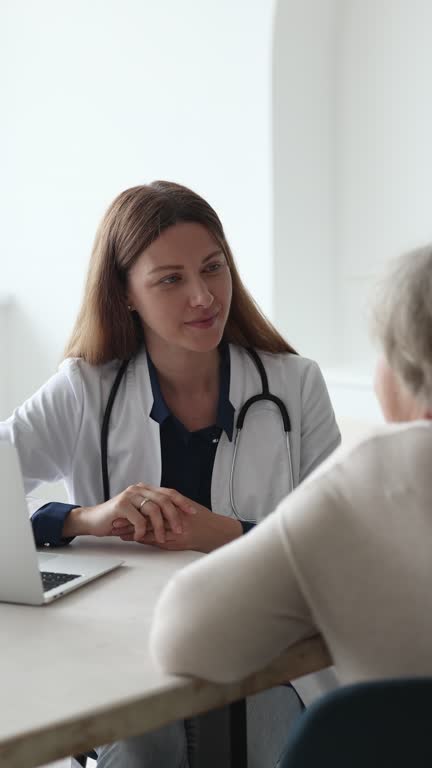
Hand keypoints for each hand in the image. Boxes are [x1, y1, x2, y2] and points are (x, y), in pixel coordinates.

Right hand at [63, 483, 195, 543]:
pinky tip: (140, 537)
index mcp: (145, 489)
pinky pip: (139, 519)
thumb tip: (175, 520)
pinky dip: (142, 530)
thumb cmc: (117, 519)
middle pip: (164, 499)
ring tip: (160, 539)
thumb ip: (153, 513)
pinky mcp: (121, 505)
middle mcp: (139, 489)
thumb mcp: (138, 515)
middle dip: (174, 516)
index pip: (169, 493)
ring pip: (153, 509)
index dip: (182, 502)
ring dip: (159, 527)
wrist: (93, 521)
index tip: (193, 512)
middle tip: (179, 530)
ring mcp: (130, 495)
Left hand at [117, 499, 242, 552]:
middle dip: (129, 520)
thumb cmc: (204, 520)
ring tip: (118, 532)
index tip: (122, 509)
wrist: (217, 532)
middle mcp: (173, 520)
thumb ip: (172, 504)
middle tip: (114, 521)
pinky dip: (143, 540)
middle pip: (145, 519)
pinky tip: (133, 540)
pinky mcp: (175, 543)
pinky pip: (156, 542)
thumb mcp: (188, 507)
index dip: (135, 509)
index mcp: (175, 508)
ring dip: (133, 532)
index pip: (150, 508)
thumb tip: (156, 502)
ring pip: (148, 531)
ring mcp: (174, 533)